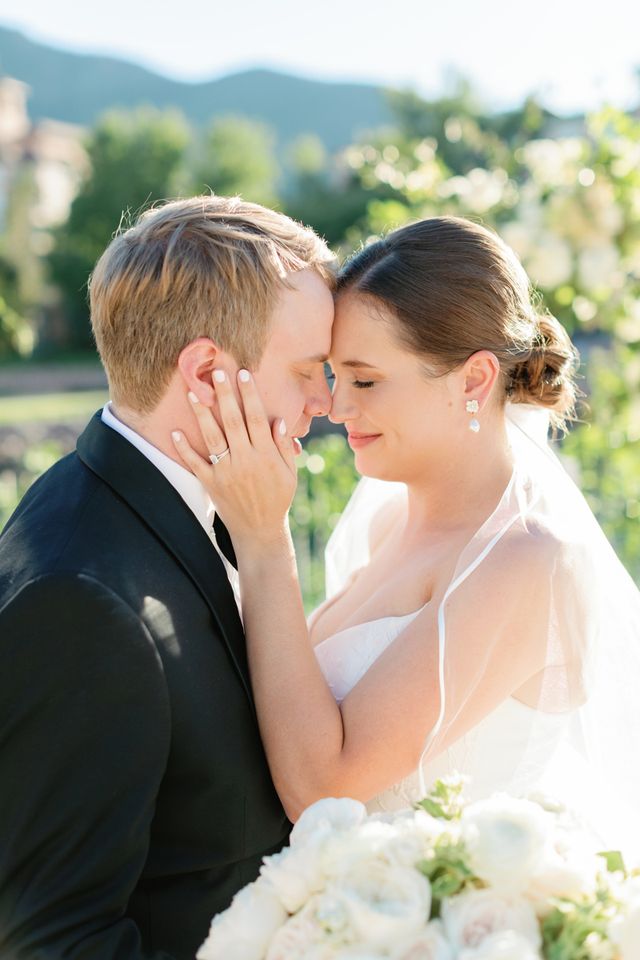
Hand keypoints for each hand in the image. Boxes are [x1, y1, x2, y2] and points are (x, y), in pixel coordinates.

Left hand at [172, 369, 297, 548]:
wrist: (259, 531)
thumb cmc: (278, 499)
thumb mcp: (290, 473)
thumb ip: (285, 447)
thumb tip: (278, 420)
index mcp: (266, 456)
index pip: (257, 418)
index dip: (250, 395)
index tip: (243, 374)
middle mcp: (245, 461)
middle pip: (233, 422)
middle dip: (225, 396)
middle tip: (216, 372)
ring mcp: (226, 473)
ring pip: (212, 438)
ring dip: (202, 415)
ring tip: (193, 393)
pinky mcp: (211, 484)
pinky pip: (195, 464)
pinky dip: (184, 449)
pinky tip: (175, 432)